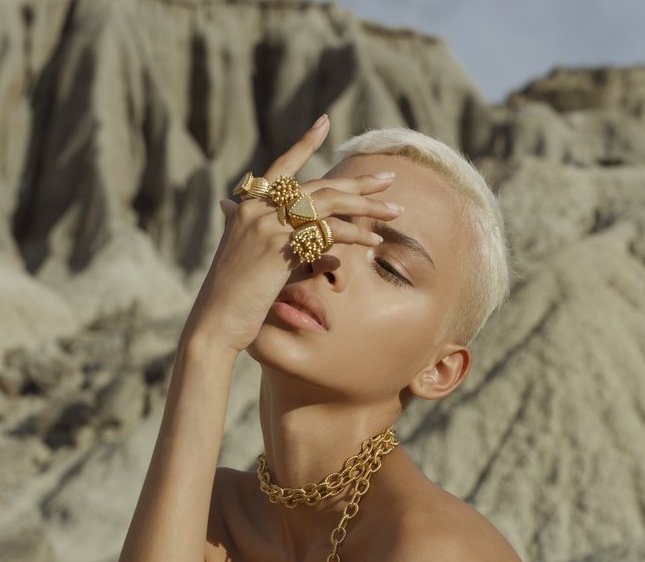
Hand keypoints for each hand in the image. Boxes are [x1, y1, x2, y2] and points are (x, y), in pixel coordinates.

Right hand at [180, 115, 401, 356]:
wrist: (214, 321)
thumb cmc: (235, 296)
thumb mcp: (253, 259)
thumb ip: (278, 240)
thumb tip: (309, 239)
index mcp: (247, 207)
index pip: (281, 166)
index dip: (304, 143)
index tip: (325, 122)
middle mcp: (256, 209)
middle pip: (317, 186)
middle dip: (357, 182)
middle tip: (389, 178)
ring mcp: (265, 224)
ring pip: (327, 203)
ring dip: (366, 205)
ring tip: (396, 210)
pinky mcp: (277, 245)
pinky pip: (326, 233)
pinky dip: (354, 235)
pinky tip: (374, 241)